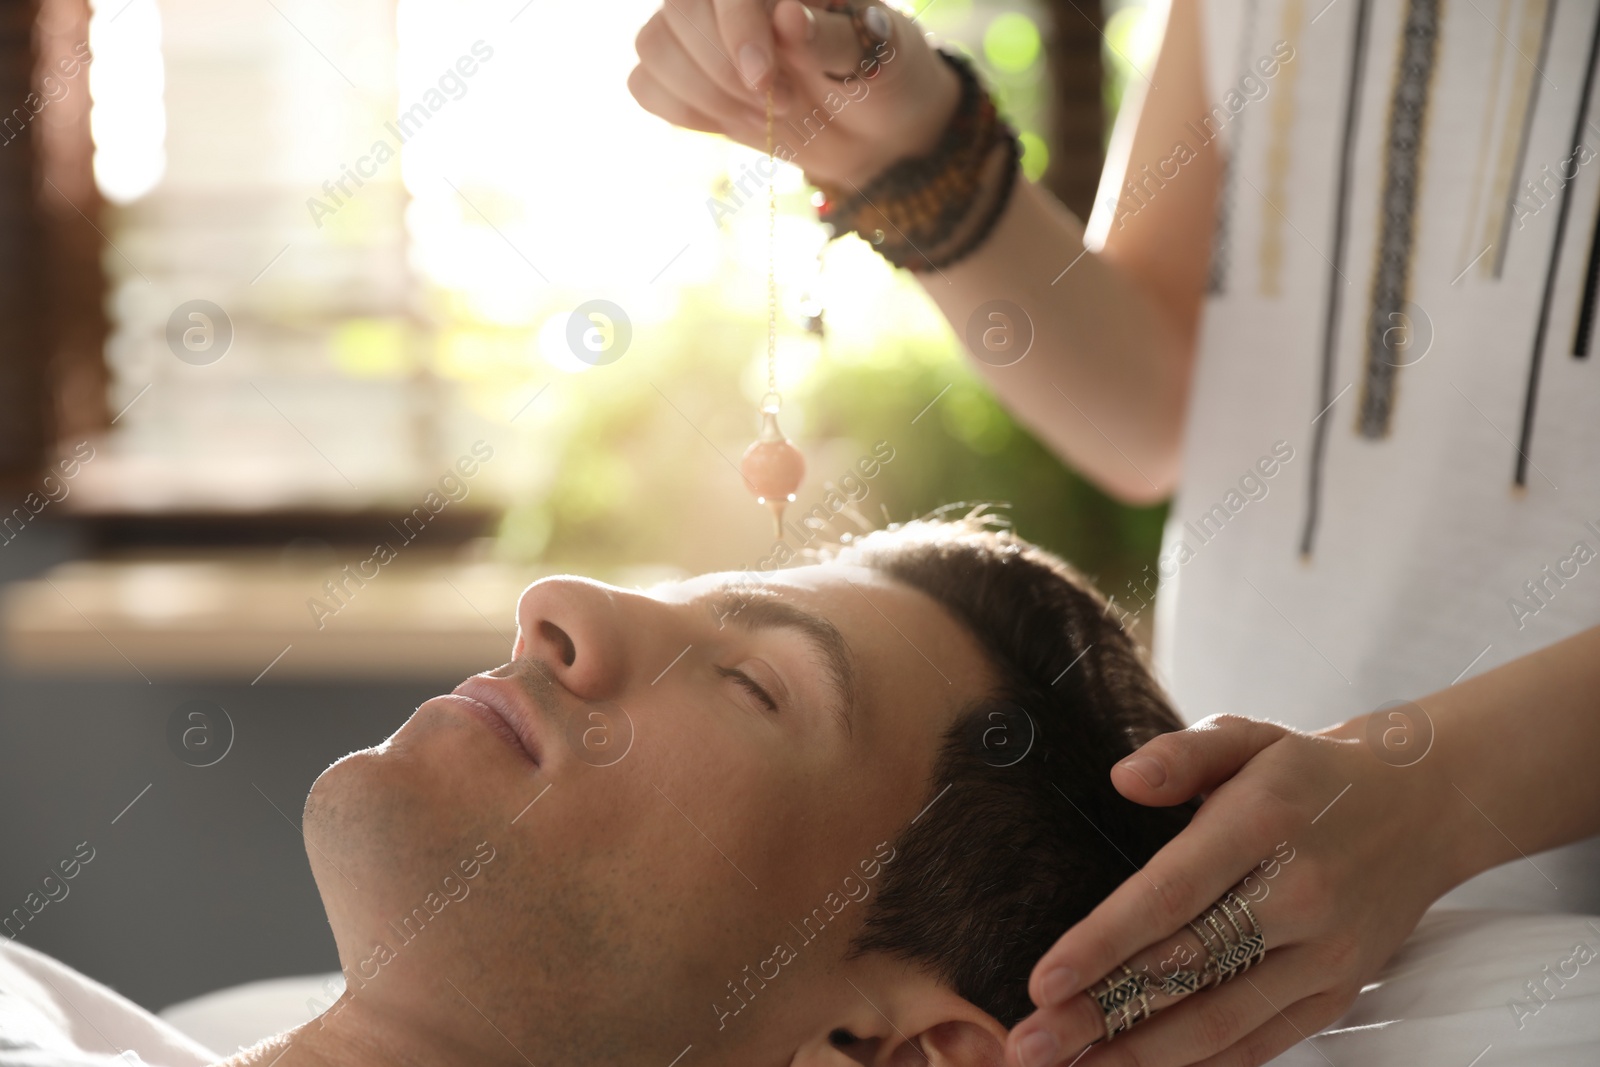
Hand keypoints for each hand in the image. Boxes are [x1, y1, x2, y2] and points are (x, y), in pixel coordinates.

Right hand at [628, 0, 959, 184]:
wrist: (874, 128)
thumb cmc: (884, 76)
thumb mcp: (880, 56)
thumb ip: (833, 38)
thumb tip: (786, 18)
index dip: (737, 27)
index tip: (763, 81)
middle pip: (679, 12)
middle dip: (724, 71)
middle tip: (782, 104)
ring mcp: (698, 26)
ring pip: (654, 46)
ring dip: (705, 95)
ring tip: (762, 112)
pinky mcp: (681, 70)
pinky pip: (644, 83)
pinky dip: (683, 110)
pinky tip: (731, 118)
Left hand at [1004, 713, 1466, 1066]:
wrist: (1423, 806)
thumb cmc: (1309, 773)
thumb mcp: (1246, 737)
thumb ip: (1180, 756)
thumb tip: (1123, 779)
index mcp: (1264, 824)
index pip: (1171, 895)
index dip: (1103, 943)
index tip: (1044, 981)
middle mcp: (1299, 896)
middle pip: (1184, 970)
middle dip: (1099, 1014)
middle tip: (1031, 1044)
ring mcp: (1325, 954)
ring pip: (1219, 1020)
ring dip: (1138, 1056)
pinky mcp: (1338, 993)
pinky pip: (1261, 1041)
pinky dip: (1201, 1064)